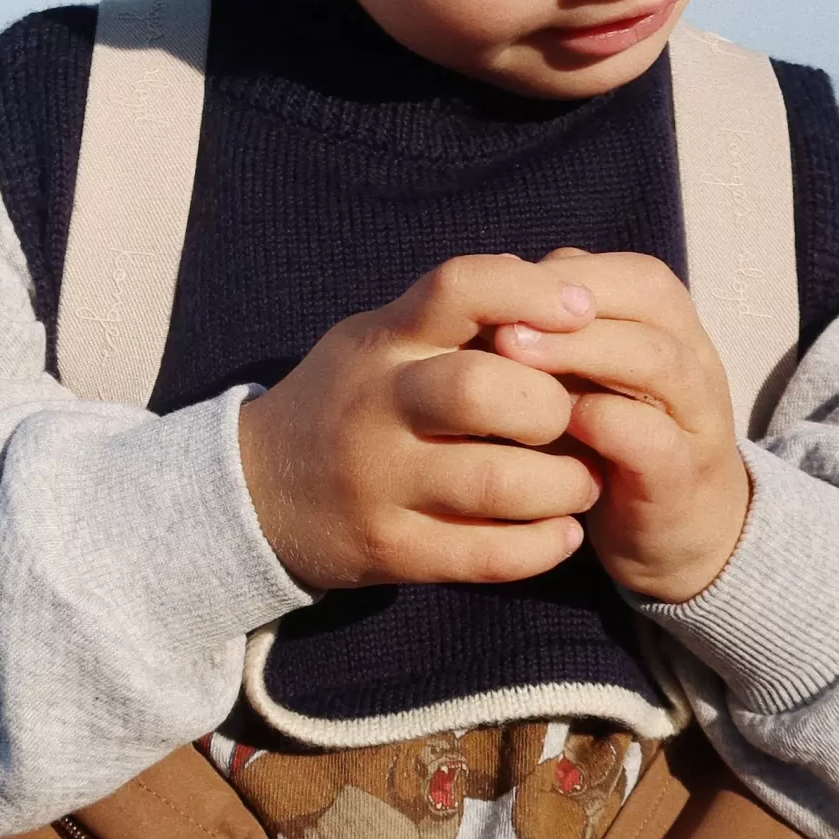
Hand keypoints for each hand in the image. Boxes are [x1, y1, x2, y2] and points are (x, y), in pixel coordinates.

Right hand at [237, 257, 605, 592]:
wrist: (256, 492)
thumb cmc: (350, 400)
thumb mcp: (382, 339)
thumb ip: (460, 316)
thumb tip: (566, 282)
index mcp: (385, 341)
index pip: (457, 289)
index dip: (528, 292)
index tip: (583, 310)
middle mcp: (378, 406)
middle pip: (481, 389)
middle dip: (551, 407)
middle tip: (572, 422)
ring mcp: (380, 483)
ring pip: (497, 483)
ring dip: (564, 485)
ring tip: (580, 483)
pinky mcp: (391, 550)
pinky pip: (486, 555)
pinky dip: (543, 547)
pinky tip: (562, 533)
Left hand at [492, 251, 750, 603]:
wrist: (673, 533)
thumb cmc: (607, 442)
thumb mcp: (576, 378)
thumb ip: (547, 335)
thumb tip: (480, 293)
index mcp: (667, 325)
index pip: (626, 272)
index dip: (559, 275)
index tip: (492, 292)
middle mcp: (692, 360)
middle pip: (648, 299)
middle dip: (566, 304)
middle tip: (496, 320)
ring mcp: (695, 420)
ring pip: (658, 361)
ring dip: (583, 351)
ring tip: (512, 356)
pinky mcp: (682, 481)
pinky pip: (656, 441)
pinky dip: (605, 425)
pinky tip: (556, 423)